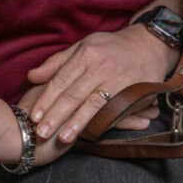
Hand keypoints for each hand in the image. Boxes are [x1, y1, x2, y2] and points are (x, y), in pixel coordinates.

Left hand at [25, 24, 176, 143]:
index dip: (47, 98)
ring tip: (63, 138)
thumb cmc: (111, 47)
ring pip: (94, 103)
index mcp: (87, 53)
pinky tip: (92, 133)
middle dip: (57, 115)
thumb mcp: (84, 46)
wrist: (150, 45)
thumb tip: (32, 76)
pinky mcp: (134, 90)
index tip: (34, 115)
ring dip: (78, 122)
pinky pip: (114, 109)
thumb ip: (57, 63)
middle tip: (41, 132)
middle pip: (75, 93)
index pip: (62, 79)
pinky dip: (102, 122)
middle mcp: (102, 65)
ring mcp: (119, 78)